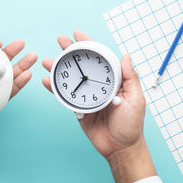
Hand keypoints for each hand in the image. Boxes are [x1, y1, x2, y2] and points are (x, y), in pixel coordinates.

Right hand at [42, 30, 155, 182]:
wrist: (120, 148)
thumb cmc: (131, 125)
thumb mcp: (135, 99)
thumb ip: (130, 77)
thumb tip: (125, 55)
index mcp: (113, 80)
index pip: (99, 58)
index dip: (89, 45)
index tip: (78, 34)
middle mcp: (98, 85)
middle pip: (82, 64)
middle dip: (70, 51)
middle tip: (60, 40)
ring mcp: (86, 97)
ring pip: (70, 79)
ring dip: (58, 69)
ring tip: (47, 61)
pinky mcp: (78, 109)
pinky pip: (64, 97)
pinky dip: (54, 89)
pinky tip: (46, 82)